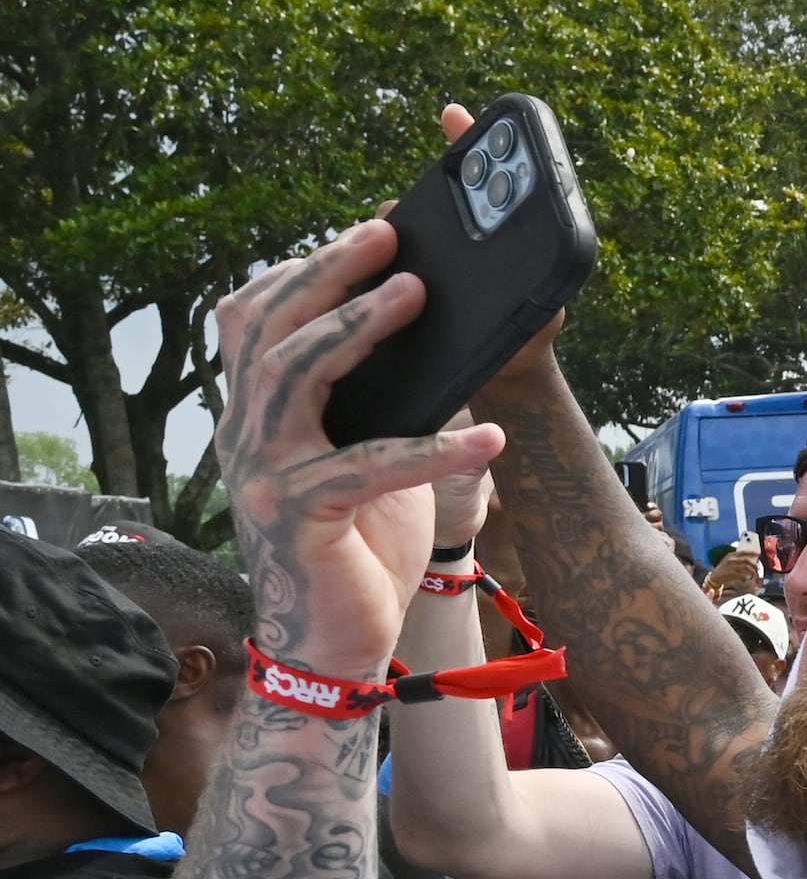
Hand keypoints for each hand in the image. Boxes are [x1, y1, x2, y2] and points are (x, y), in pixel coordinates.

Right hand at [216, 224, 504, 682]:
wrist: (336, 645)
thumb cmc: (361, 545)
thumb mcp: (373, 457)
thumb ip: (386, 404)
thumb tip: (444, 340)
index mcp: (256, 414)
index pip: (252, 321)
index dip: (300, 271)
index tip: (364, 234)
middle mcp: (245, 435)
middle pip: (270, 332)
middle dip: (327, 275)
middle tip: (385, 237)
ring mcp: (263, 474)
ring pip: (295, 378)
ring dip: (357, 330)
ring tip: (416, 295)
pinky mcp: (299, 518)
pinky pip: (366, 468)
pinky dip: (433, 451)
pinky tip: (489, 438)